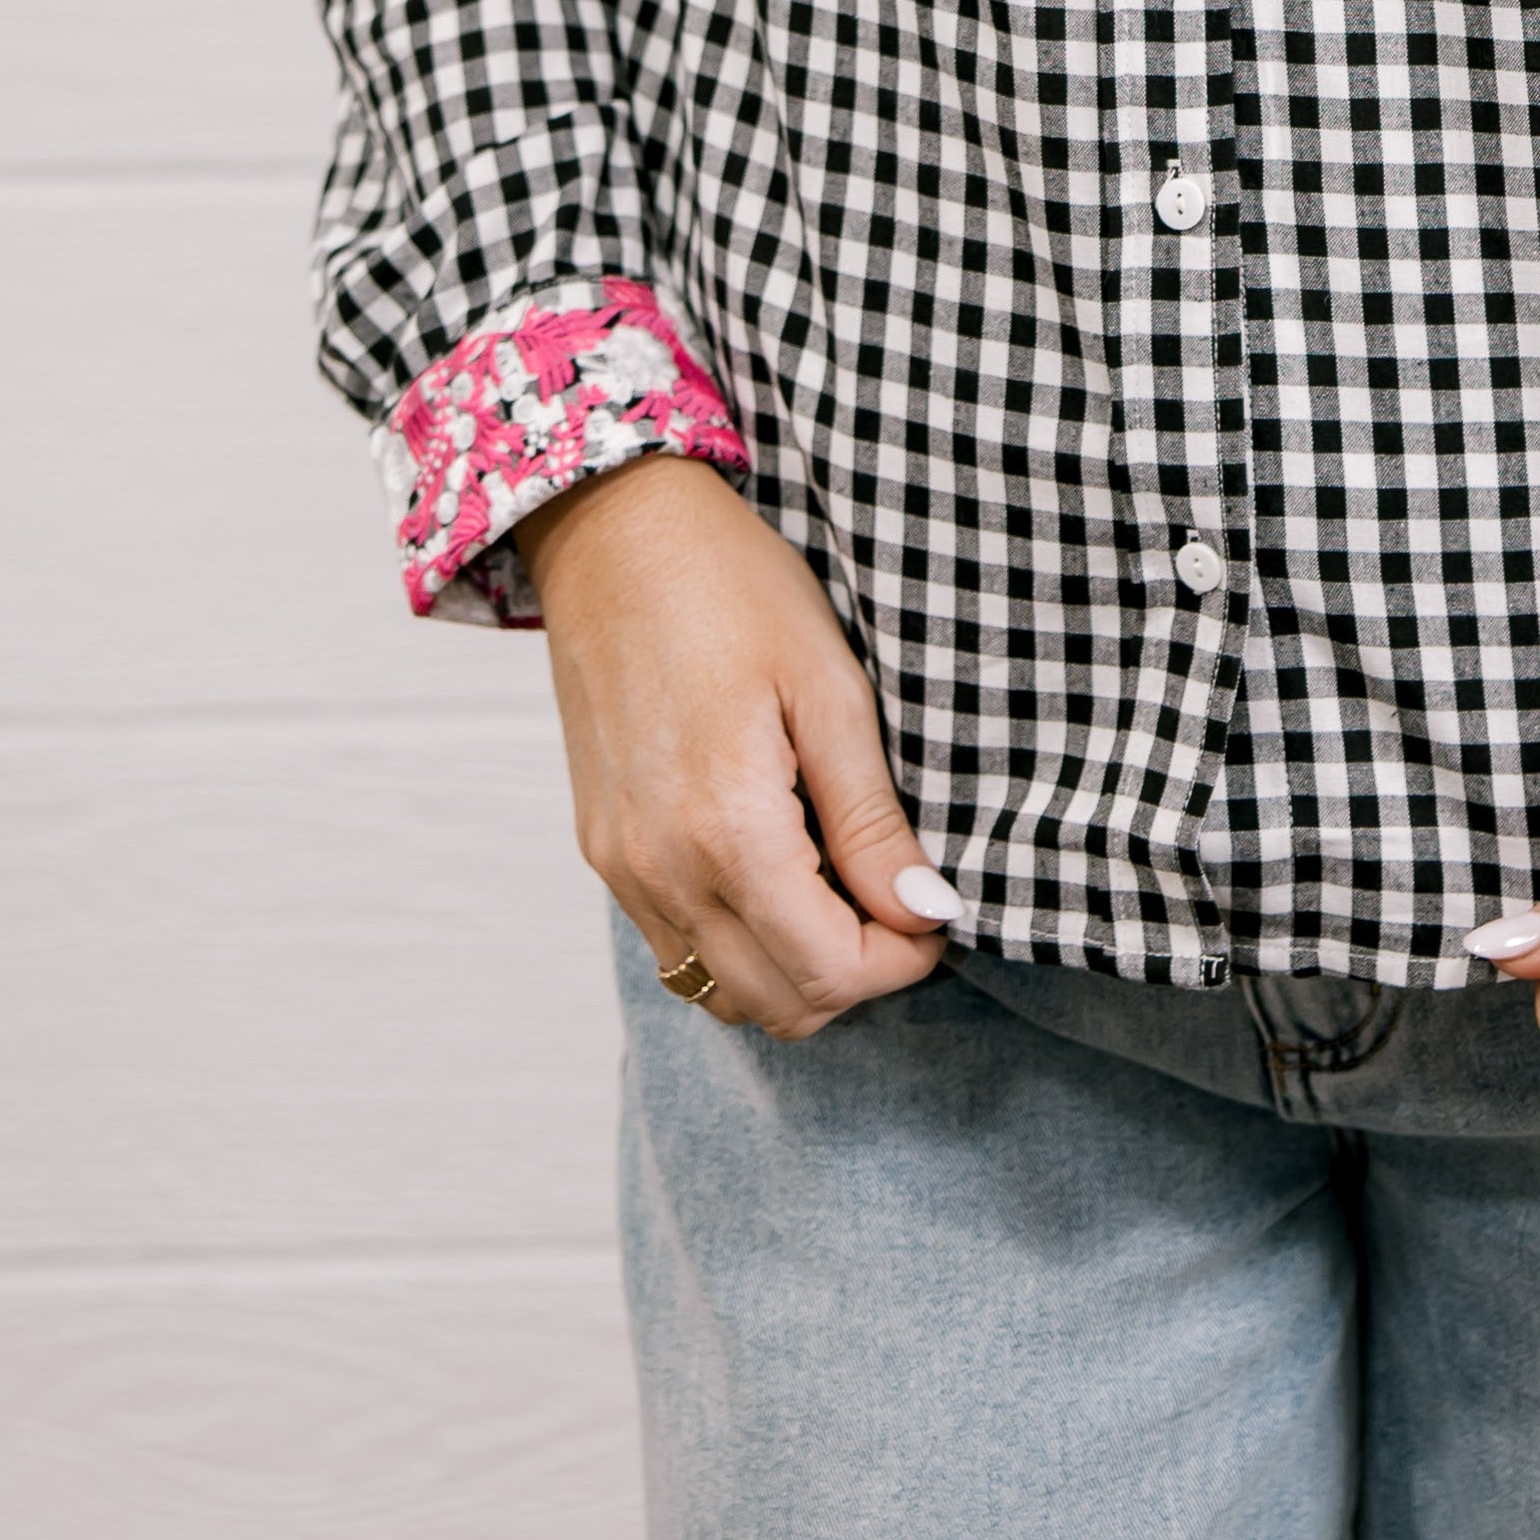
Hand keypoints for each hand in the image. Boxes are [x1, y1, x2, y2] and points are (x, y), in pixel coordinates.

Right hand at [520, 455, 955, 1039]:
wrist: (613, 533)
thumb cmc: (732, 588)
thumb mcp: (830, 689)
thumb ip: (871, 818)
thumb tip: (922, 912)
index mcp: (726, 831)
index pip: (829, 974)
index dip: (901, 960)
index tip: (934, 909)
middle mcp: (661, 871)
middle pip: (778, 1006)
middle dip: (856, 975)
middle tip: (897, 900)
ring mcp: (622, 869)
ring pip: (722, 992)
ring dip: (795, 969)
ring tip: (839, 883)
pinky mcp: (605, 852)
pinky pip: (678, 948)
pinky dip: (739, 943)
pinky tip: (777, 869)